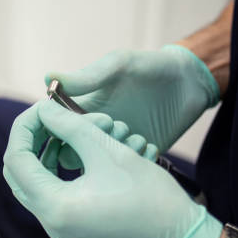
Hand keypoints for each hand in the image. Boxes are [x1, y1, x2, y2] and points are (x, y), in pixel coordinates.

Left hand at [3, 100, 221, 237]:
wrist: (181, 237)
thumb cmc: (150, 195)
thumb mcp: (106, 150)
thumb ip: (68, 124)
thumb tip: (42, 108)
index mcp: (54, 206)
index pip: (16, 158)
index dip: (25, 126)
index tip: (42, 106)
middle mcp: (49, 220)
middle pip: (18, 170)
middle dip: (30, 137)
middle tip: (49, 115)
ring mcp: (59, 224)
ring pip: (31, 179)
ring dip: (42, 150)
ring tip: (61, 127)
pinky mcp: (70, 222)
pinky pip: (47, 189)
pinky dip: (52, 165)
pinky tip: (70, 147)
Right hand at [45, 45, 219, 151]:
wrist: (190, 83)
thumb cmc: (151, 67)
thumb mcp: (118, 66)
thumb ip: (86, 77)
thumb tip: (46, 77)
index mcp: (81, 106)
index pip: (52, 125)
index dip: (53, 131)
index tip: (70, 131)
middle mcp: (92, 128)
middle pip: (67, 149)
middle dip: (81, 148)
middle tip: (106, 135)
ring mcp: (112, 145)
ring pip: (94, 165)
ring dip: (109, 157)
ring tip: (133, 139)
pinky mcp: (133, 157)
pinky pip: (122, 171)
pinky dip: (133, 163)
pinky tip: (149, 147)